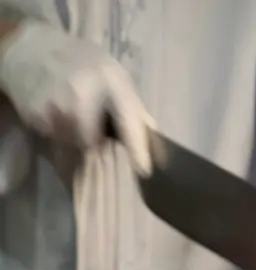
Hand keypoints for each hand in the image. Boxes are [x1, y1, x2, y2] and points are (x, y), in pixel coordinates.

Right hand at [0, 20, 152, 175]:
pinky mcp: (35, 113)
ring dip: (76, 135)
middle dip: (96, 140)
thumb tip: (156, 144)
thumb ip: (134, 109)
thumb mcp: (116, 78)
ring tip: (73, 113)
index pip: (127, 121)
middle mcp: (82, 92)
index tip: (145, 170)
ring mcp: (56, 103)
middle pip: (94, 141)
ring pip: (74, 142)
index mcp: (110, 81)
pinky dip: (58, 130)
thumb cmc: (86, 66)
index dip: (137, 148)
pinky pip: (54, 136)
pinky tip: (57, 110)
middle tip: (92, 124)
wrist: (35, 49)